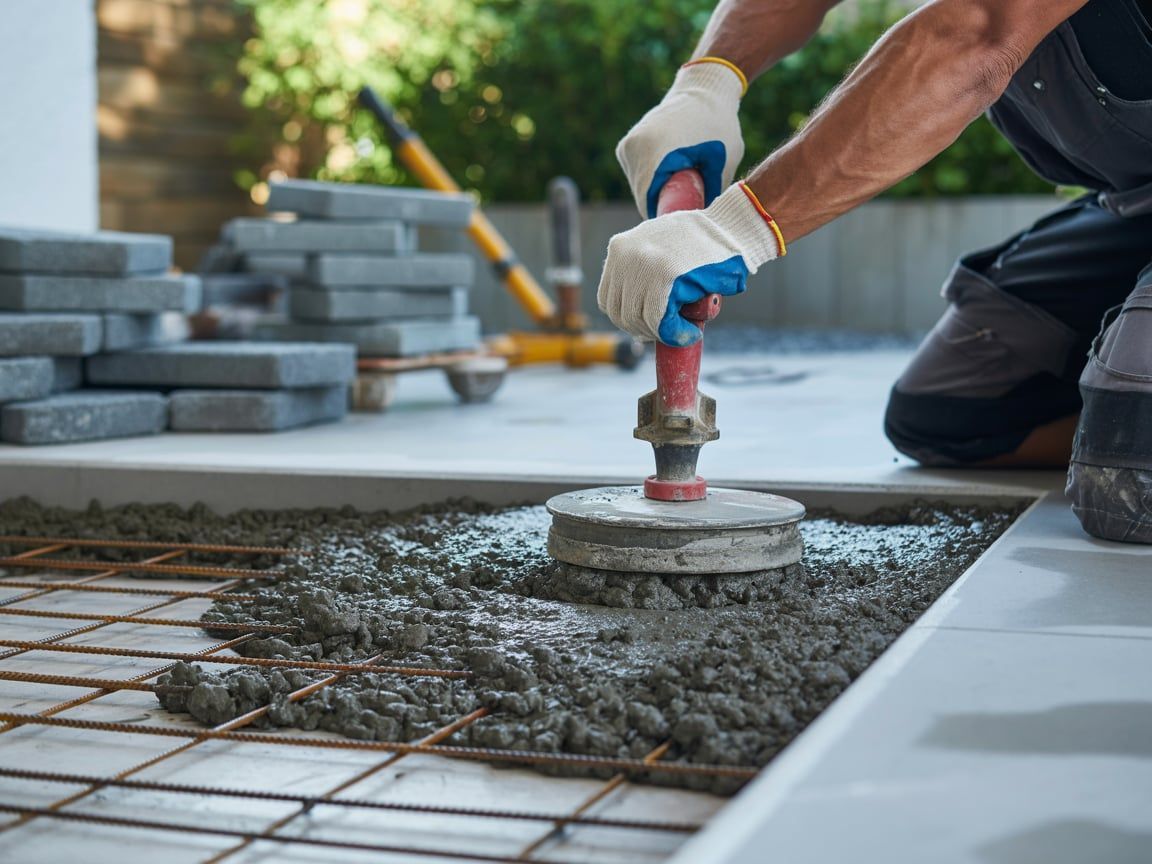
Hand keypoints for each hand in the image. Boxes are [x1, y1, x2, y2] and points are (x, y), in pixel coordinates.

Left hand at [597, 183, 784, 345]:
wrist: (731, 228)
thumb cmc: (700, 243)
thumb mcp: (659, 247)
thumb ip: (640, 272)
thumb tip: (631, 317)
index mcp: (619, 248)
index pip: (607, 299)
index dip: (627, 319)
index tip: (646, 326)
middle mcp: (625, 256)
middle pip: (619, 313)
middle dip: (642, 330)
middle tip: (665, 332)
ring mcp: (643, 266)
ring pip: (638, 319)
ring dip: (660, 333)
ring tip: (682, 330)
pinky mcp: (664, 278)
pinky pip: (659, 321)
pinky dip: (675, 334)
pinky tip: (691, 333)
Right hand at [616, 59, 746, 217]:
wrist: (705, 88)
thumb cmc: (719, 125)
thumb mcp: (722, 164)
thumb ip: (709, 195)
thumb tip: (702, 225)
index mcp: (654, 153)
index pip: (651, 204)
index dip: (668, 216)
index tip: (687, 220)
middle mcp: (633, 149)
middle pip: (644, 197)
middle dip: (664, 204)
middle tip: (690, 203)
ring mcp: (626, 146)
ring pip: (639, 187)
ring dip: (658, 192)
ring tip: (683, 184)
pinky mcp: (625, 145)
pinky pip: (637, 175)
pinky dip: (652, 179)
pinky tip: (672, 172)